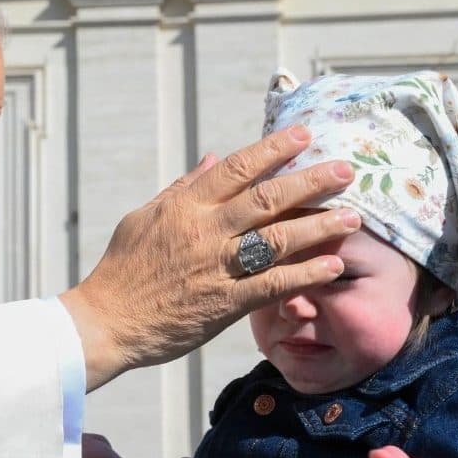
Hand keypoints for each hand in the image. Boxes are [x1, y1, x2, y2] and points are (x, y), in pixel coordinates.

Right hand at [59, 127, 359, 390]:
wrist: (105, 322)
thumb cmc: (121, 270)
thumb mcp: (144, 218)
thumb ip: (182, 188)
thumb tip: (212, 158)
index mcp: (185, 207)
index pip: (236, 168)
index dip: (274, 149)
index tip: (304, 135)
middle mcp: (205, 231)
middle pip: (267, 198)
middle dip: (311, 181)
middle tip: (346, 170)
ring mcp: (216, 267)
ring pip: (277, 239)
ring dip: (319, 226)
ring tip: (352, 217)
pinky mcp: (224, 304)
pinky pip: (273, 285)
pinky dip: (305, 274)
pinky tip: (332, 266)